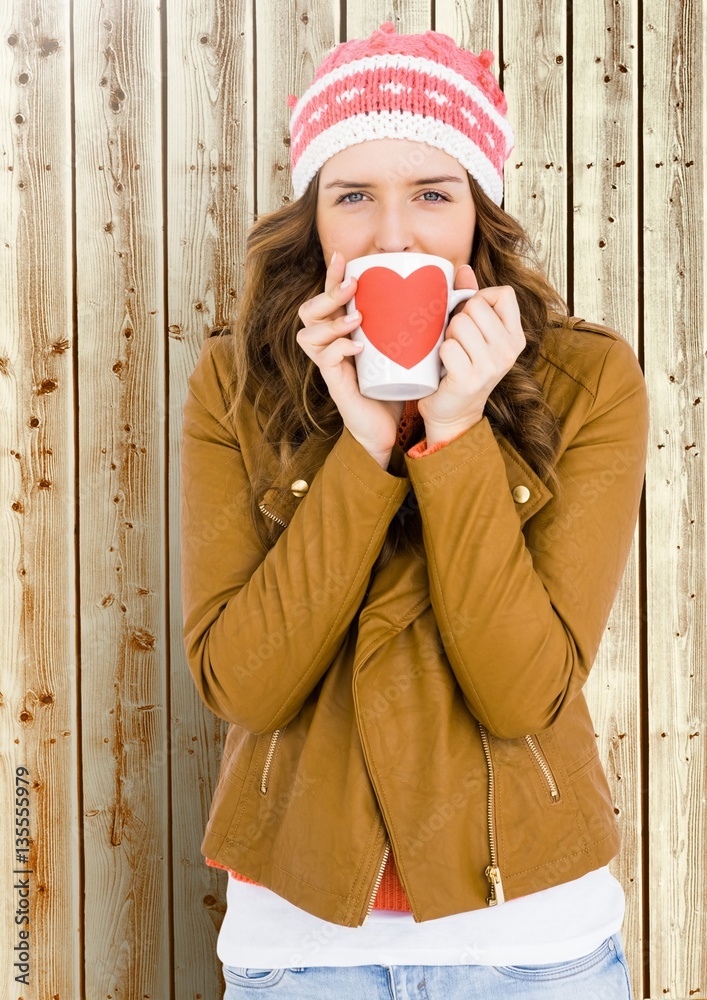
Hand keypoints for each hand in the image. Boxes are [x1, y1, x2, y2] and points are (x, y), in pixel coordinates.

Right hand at [296, 251, 404, 466]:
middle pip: (309, 311)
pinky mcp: (336, 385)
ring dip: (331, 321)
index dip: (332, 276)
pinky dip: (338, 349)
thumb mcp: (410, 345)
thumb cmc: (398, 384)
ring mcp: (330, 366)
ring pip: (308, 334)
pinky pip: (324, 361)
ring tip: (357, 318)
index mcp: (344, 332)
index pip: (329, 298)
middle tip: (353, 287)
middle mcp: (331, 346)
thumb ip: (425, 318)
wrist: (390, 428)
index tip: (345, 256)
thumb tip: (456, 281)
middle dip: (327, 294)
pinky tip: (356, 346)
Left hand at [417, 265, 525, 442]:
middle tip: (458, 342)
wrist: (453, 414)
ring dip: (447, 337)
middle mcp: (509, 350)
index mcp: (515, 336)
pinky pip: (447, 346)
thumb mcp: (473, 333)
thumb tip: (463, 268)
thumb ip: (470, 299)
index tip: (472, 316)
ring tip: (451, 354)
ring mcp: (492, 365)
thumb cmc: (461, 368)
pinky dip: (440, 354)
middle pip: (475, 306)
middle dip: (459, 319)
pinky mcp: (470, 378)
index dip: (481, 298)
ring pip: (459, 323)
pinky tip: (445, 367)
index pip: (503, 293)